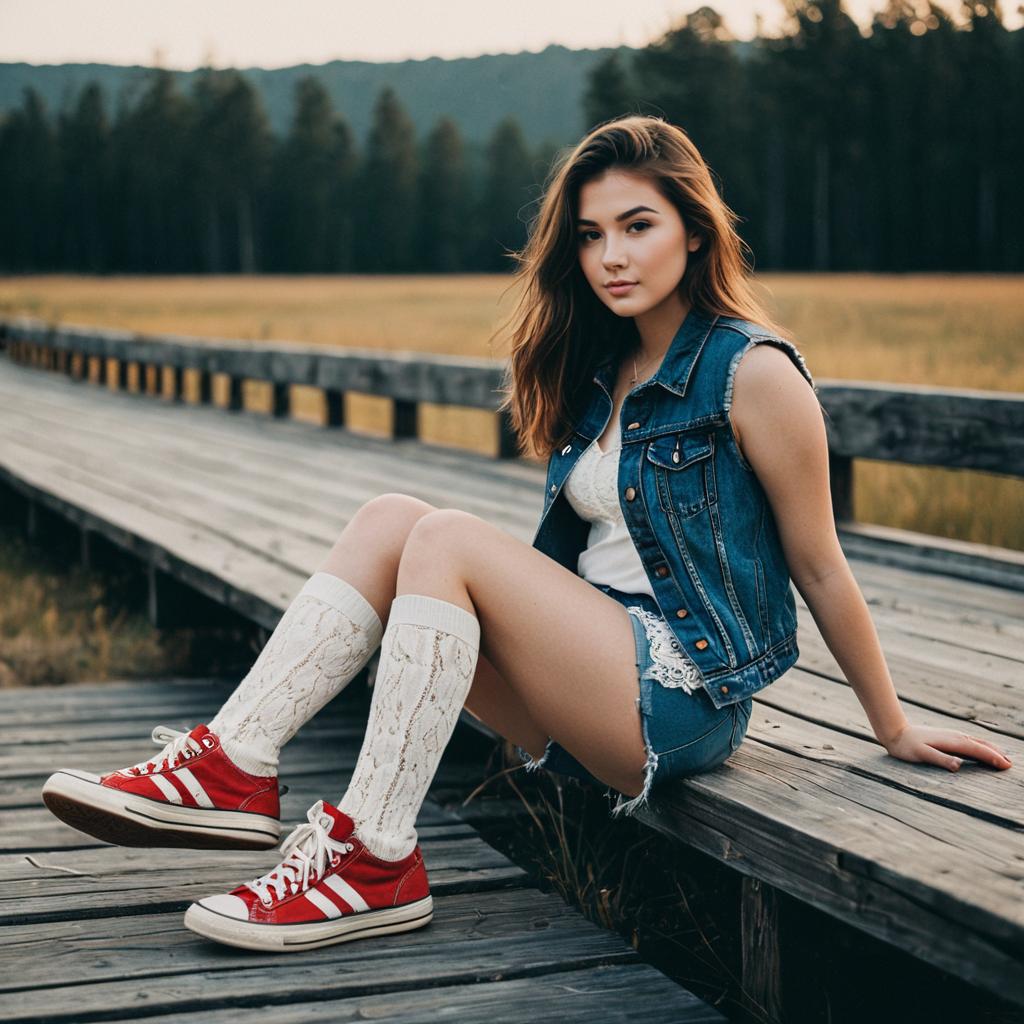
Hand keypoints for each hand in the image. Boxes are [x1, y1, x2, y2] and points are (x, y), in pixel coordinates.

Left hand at [882, 723, 1012, 771]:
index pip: (977, 750)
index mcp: (952, 741)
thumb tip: (958, 765)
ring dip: (990, 749)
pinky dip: (980, 746)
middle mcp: (955, 736)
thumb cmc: (907, 746)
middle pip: (981, 744)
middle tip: (1010, 764)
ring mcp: (952, 735)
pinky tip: (981, 750)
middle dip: (996, 753)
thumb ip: (939, 759)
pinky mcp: (948, 737)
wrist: (895, 731)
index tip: (1006, 765)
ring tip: (1002, 758)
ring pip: (976, 741)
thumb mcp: (921, 754)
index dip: (992, 757)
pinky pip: (970, 742)